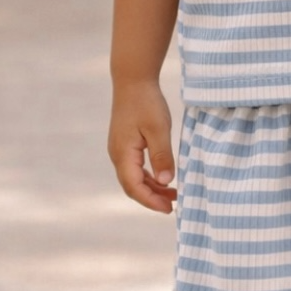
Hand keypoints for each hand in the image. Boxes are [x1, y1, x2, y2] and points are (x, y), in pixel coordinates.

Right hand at [108, 79, 176, 212]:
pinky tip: (164, 178)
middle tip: (173, 206)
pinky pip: (135, 168)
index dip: (151, 201)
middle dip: (151, 199)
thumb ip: (162, 156)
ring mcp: (119, 150)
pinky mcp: (125, 145)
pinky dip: (149, 177)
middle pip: (132, 186)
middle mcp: (117, 155)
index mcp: (123, 154)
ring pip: (134, 178)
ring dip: (152, 189)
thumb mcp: (159, 129)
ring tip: (173, 195)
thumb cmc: (146, 102)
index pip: (134, 187)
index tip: (169, 209)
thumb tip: (167, 182)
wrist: (133, 81)